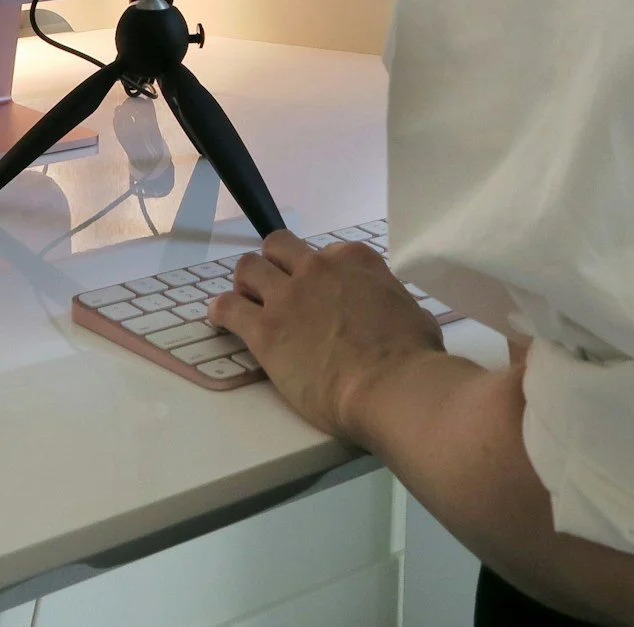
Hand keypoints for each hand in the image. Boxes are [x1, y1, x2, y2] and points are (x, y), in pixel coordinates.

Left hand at [210, 230, 444, 439]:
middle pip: (279, 247)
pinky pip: (228, 307)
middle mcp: (317, 268)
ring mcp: (287, 296)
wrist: (390, 387)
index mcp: (355, 261)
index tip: (321, 292)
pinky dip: (221, 311)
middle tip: (276, 287)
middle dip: (274, 262)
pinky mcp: (263, 329)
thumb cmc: (412, 358)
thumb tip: (395, 316)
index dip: (320, 272)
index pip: (326, 252)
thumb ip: (392, 304)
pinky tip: (220, 318)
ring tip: (246, 301)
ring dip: (246, 282)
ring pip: (248, 268)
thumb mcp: (413, 314)